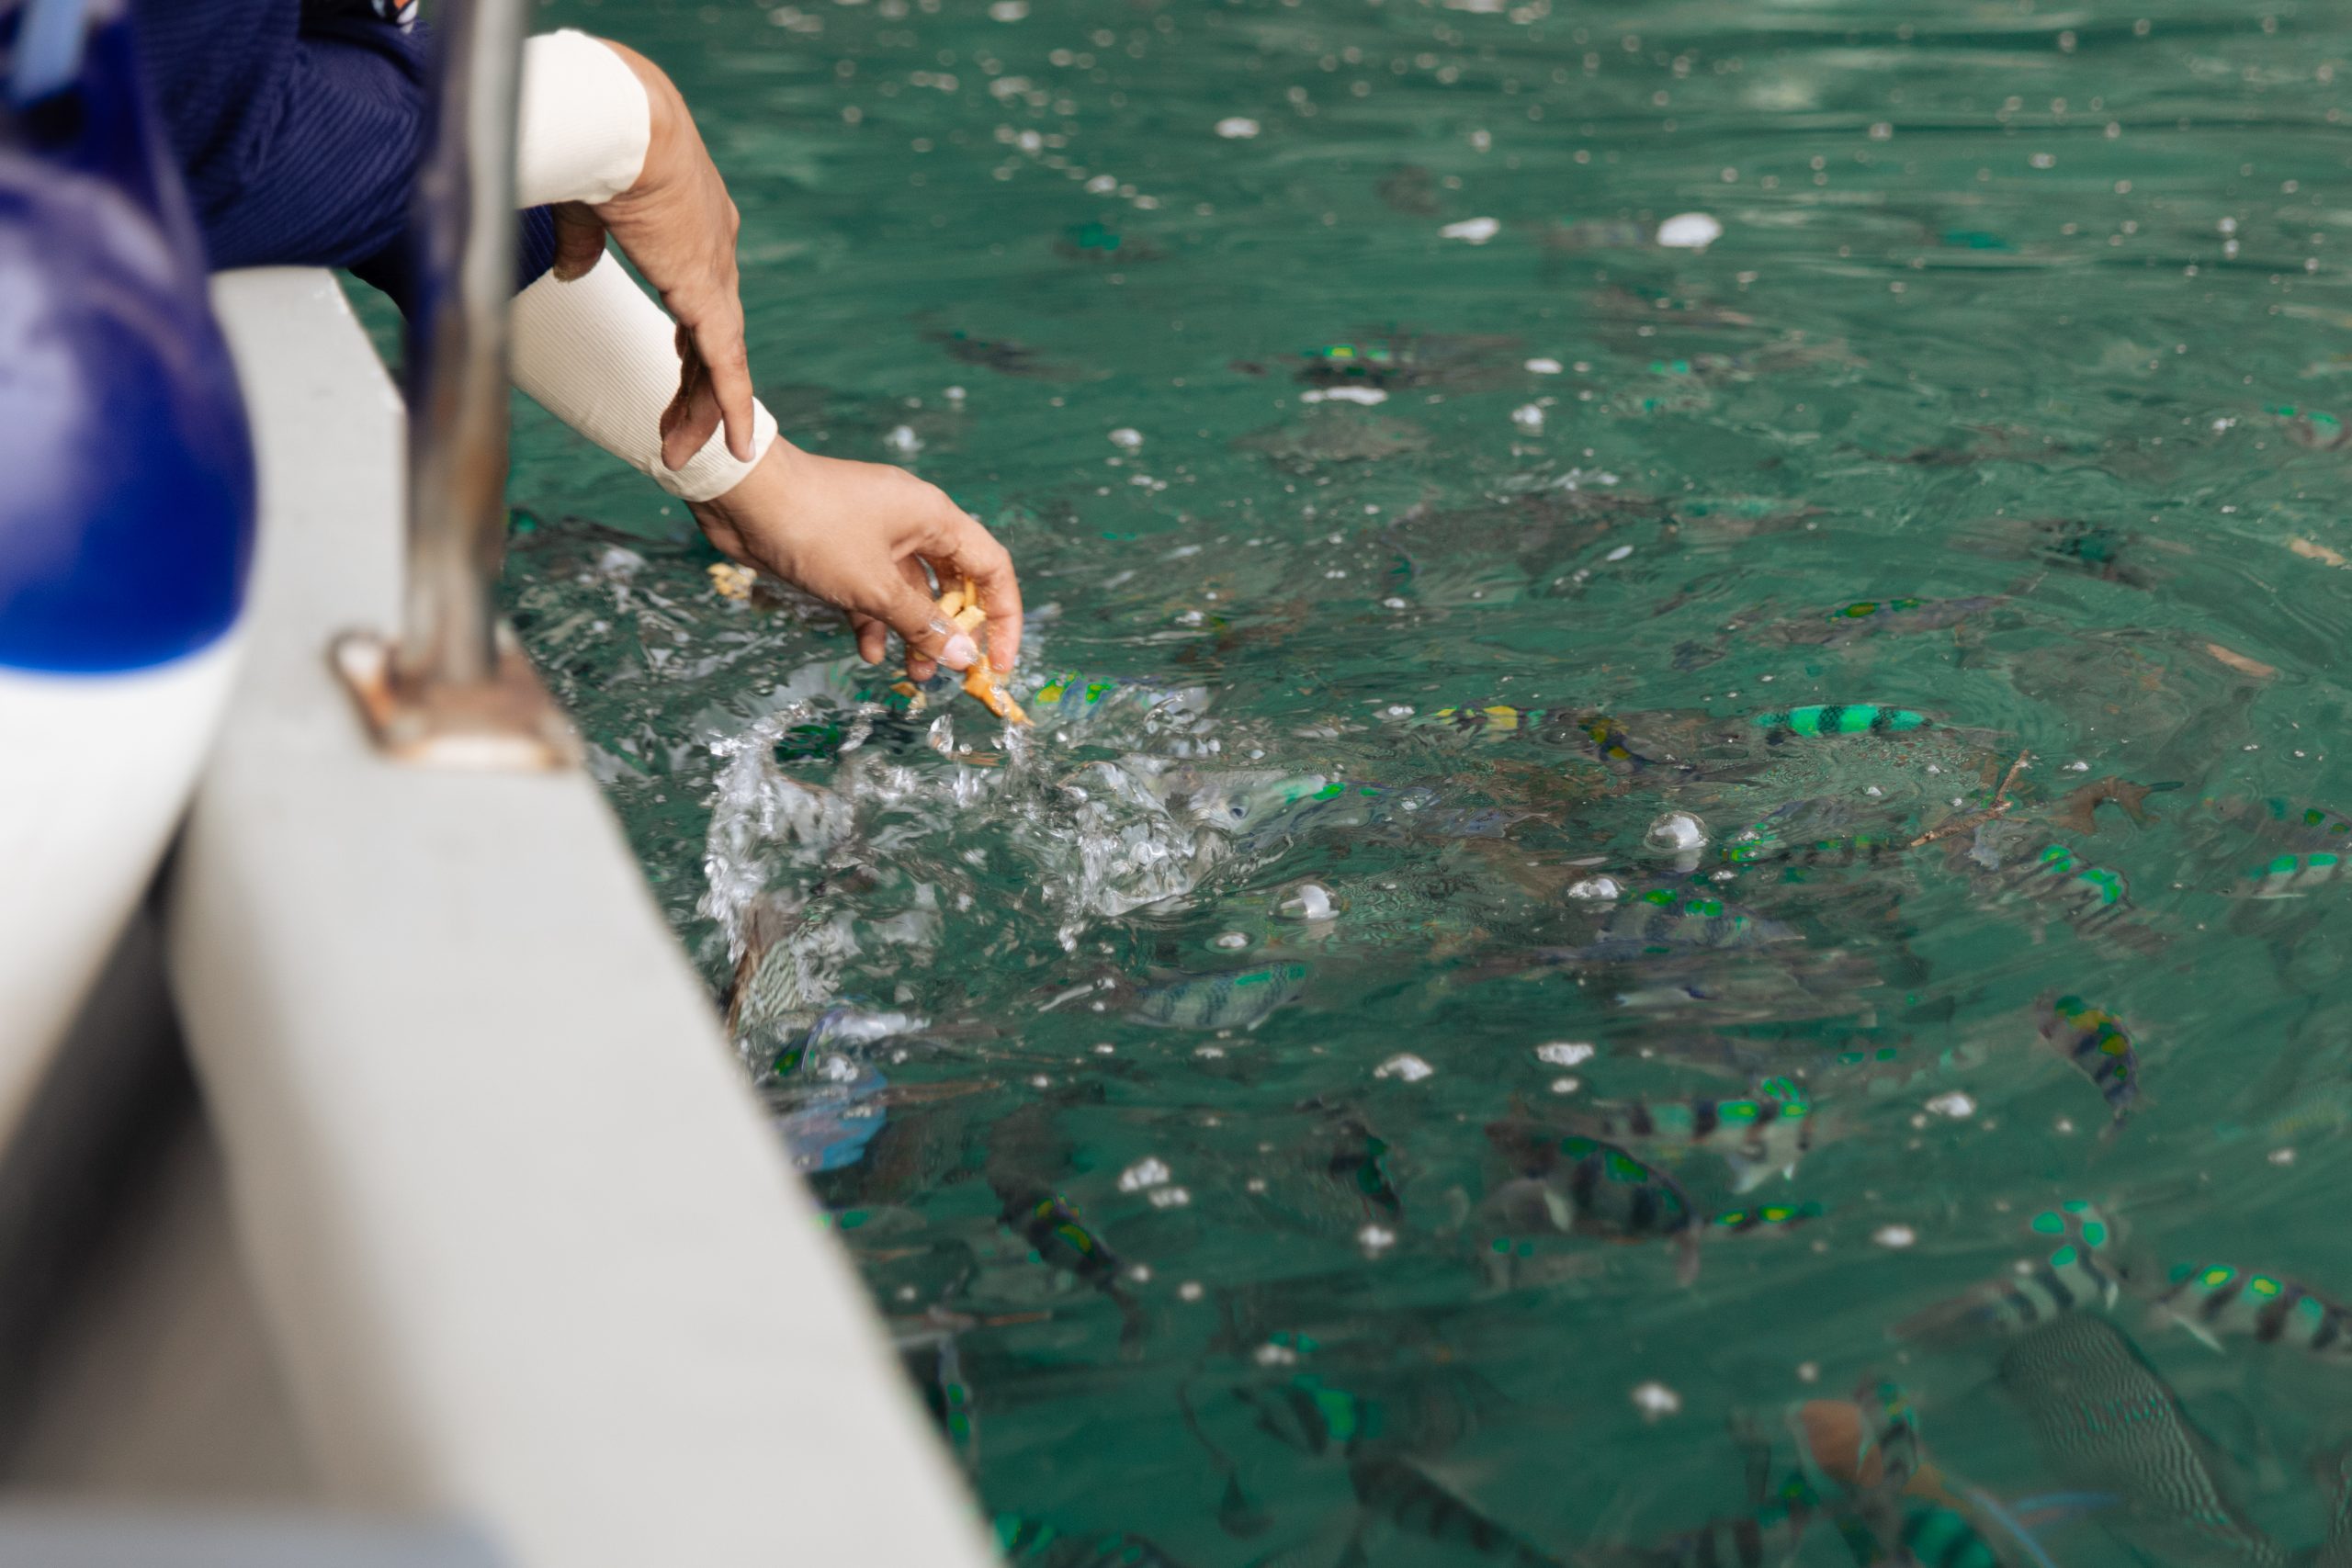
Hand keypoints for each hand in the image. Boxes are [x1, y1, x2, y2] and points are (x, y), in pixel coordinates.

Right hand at [549, 40, 752, 466]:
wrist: (621, 120)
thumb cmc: (598, 142)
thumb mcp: (587, 200)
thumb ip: (585, 241)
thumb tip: (573, 270)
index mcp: (692, 228)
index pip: (698, 302)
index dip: (687, 346)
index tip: (679, 379)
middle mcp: (715, 253)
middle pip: (711, 340)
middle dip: (695, 391)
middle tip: (678, 434)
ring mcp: (716, 274)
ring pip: (717, 361)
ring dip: (702, 411)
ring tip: (684, 455)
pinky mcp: (707, 294)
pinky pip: (725, 365)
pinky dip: (731, 407)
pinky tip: (735, 445)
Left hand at [690, 443, 1023, 680]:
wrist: (742, 496)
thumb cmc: (814, 529)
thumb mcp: (873, 586)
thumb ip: (921, 625)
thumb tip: (963, 657)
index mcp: (934, 517)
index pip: (991, 568)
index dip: (1003, 617)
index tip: (997, 662)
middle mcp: (912, 523)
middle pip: (954, 584)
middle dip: (953, 631)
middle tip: (949, 671)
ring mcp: (876, 536)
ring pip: (911, 593)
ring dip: (913, 634)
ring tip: (910, 674)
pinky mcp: (844, 550)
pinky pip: (874, 590)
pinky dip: (874, 621)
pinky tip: (864, 651)